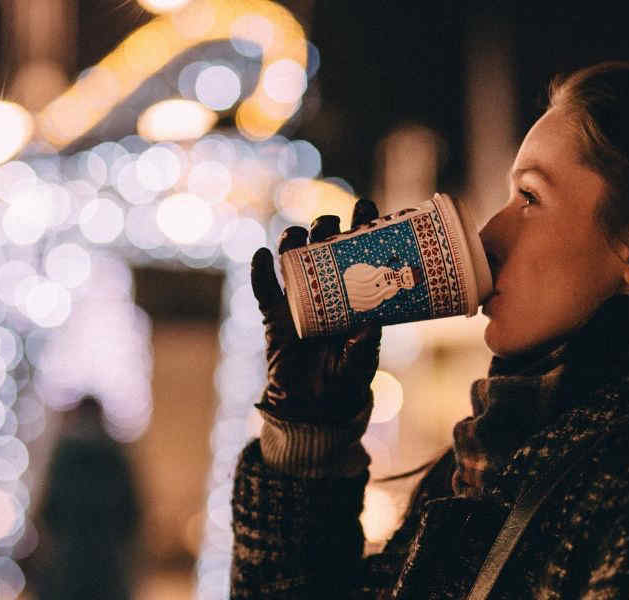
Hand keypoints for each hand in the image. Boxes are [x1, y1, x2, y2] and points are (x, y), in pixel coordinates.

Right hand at [250, 200, 382, 423]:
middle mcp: (326, 291)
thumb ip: (363, 347)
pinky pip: (264, 291)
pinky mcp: (275, 318)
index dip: (361, 227)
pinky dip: (260, 273)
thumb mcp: (360, 364)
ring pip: (293, 261)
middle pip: (323, 248)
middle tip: (331, 224)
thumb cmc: (345, 381)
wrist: (314, 408)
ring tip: (296, 235)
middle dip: (326, 228)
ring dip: (293, 242)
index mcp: (353, 296)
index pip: (359, 254)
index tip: (366, 207)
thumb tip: (368, 323)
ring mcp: (298, 301)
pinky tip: (261, 256)